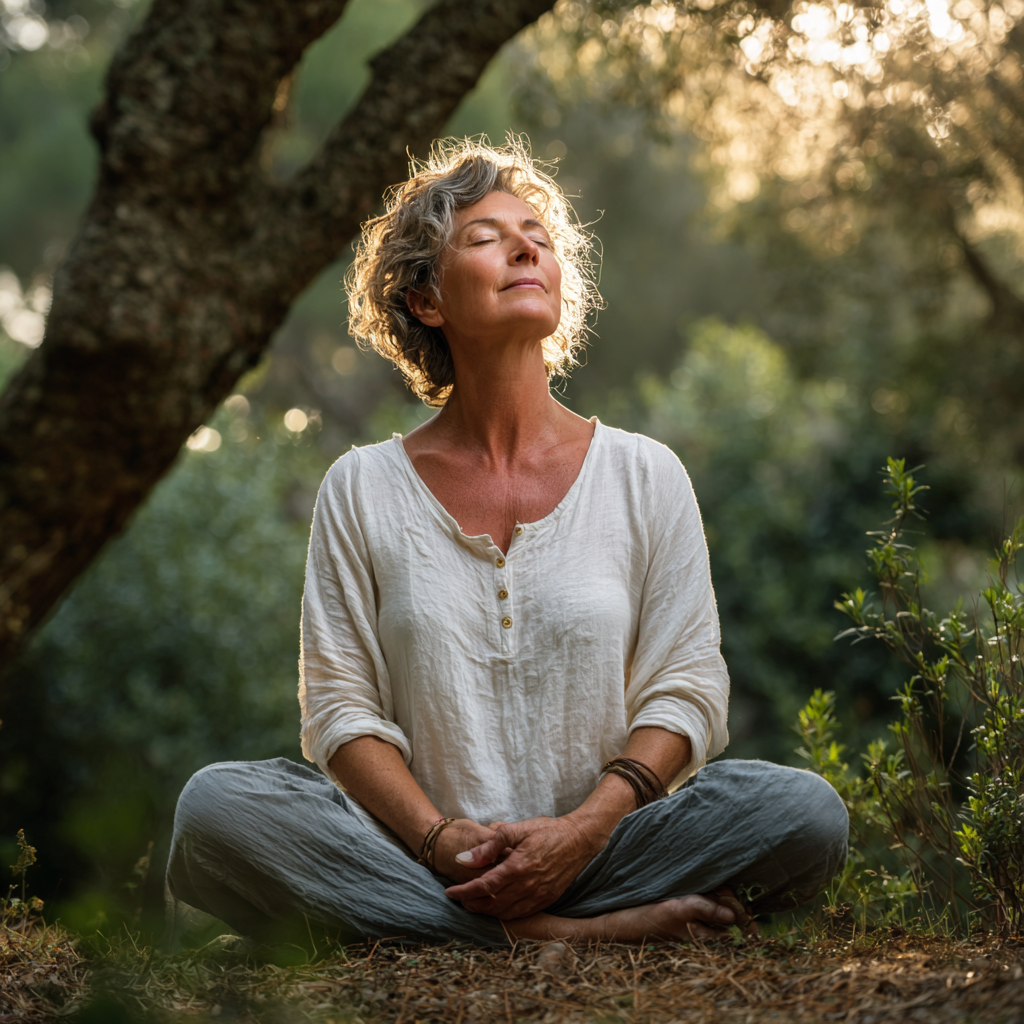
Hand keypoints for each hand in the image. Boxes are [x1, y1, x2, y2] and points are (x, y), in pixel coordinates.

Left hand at [443, 814, 605, 918]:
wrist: (579, 840)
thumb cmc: (547, 831)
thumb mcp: (517, 830)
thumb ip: (490, 845)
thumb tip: (465, 858)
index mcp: (518, 867)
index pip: (484, 886)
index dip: (464, 892)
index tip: (450, 892)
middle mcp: (528, 886)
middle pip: (492, 904)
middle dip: (472, 904)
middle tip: (460, 899)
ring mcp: (539, 896)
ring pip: (506, 913)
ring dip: (487, 911)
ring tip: (475, 904)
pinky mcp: (547, 900)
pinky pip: (522, 914)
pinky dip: (506, 914)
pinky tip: (498, 907)